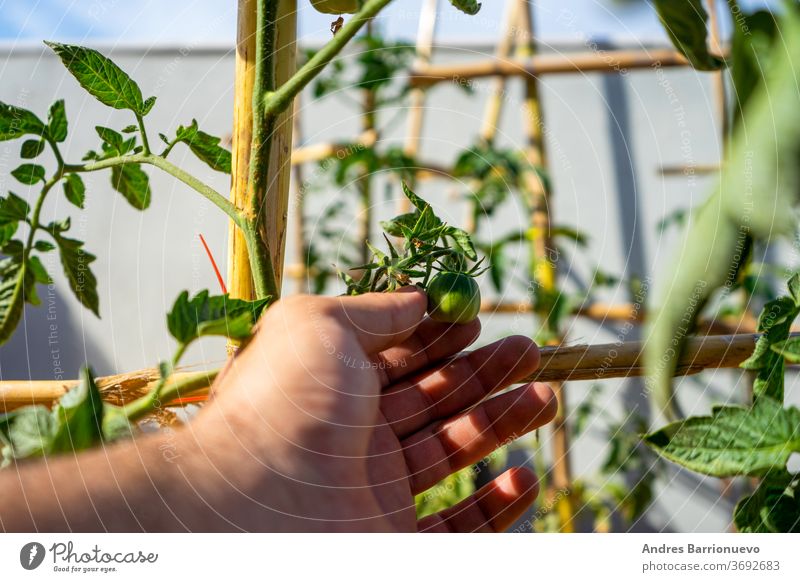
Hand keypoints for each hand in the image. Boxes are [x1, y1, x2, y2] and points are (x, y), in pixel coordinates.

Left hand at [196, 289, 556, 530]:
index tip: (479, 319)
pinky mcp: (397, 540)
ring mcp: (377, 490)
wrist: (256, 502)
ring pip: (454, 452)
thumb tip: (419, 296)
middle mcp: (355, 436)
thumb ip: (374, 309)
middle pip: (434, 399)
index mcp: (334, 385)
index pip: (400, 356)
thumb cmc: (284, 401)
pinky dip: (498, 505)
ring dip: (502, 422)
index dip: (440, 336)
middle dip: (484, 372)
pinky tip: (526, 474)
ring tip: (546, 394)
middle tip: (529, 351)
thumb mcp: (320, 323)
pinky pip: (460, 528)